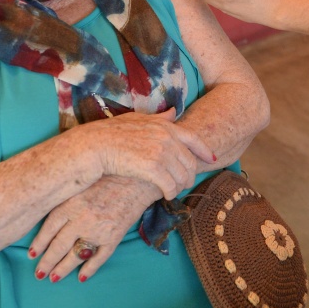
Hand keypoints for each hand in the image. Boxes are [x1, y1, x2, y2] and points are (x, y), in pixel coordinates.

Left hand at [28, 176, 157, 283]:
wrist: (138, 176)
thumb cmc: (109, 173)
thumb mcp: (82, 180)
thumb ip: (67, 196)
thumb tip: (50, 213)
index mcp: (71, 202)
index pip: (49, 228)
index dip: (39, 243)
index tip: (32, 253)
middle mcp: (82, 218)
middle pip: (59, 245)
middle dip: (47, 261)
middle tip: (39, 273)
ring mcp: (98, 229)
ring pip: (75, 255)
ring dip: (63, 269)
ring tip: (54, 277)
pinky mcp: (114, 236)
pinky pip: (99, 258)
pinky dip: (90, 269)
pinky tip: (81, 277)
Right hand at [87, 109, 213, 199]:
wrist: (96, 145)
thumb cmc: (113, 132)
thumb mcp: (139, 119)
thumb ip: (159, 118)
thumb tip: (174, 112)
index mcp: (165, 126)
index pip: (194, 139)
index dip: (204, 150)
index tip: (211, 159)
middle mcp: (167, 138)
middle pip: (190, 162)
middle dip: (189, 175)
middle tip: (183, 183)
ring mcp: (161, 153)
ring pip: (182, 176)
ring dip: (180, 186)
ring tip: (173, 190)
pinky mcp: (152, 168)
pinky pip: (171, 186)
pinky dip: (170, 193)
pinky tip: (166, 195)